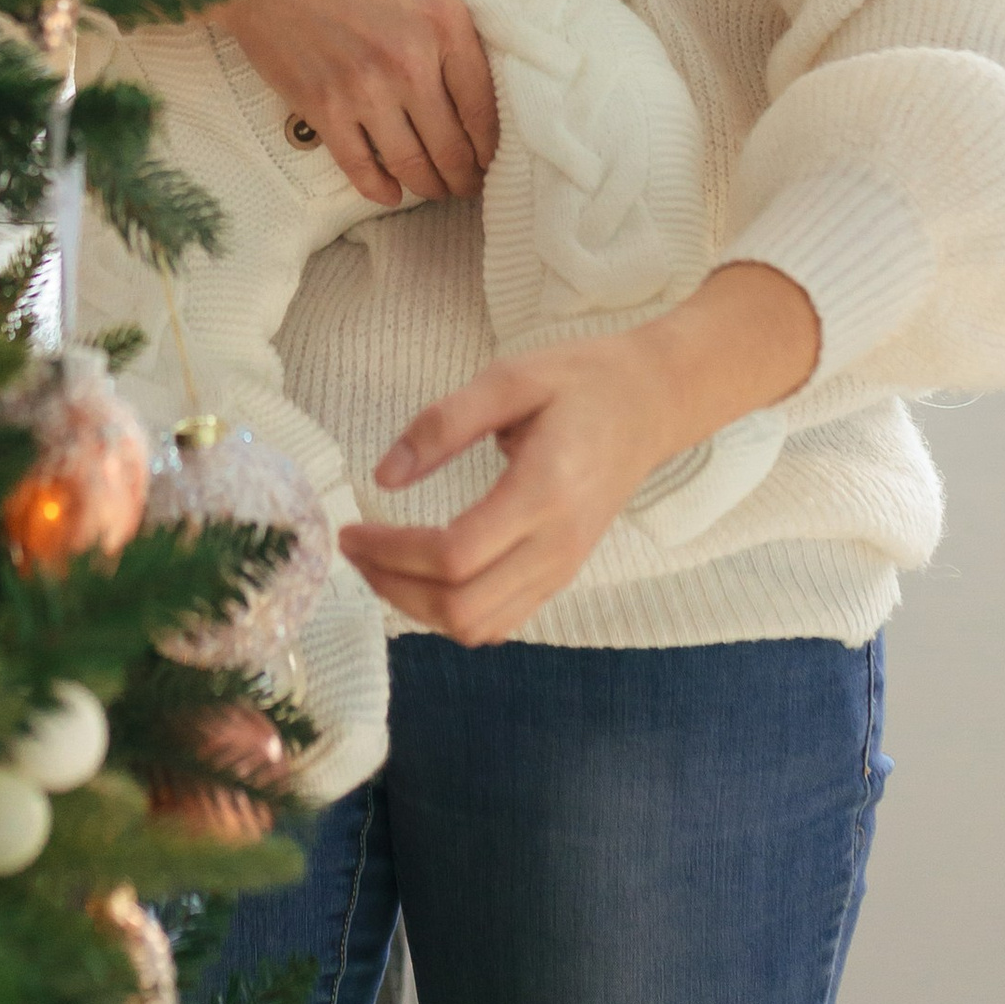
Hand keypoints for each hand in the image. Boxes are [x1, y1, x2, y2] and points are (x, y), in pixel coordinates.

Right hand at [209, 0, 549, 204]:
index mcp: (443, 20)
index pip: (484, 103)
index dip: (494, 140)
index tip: (496, 153)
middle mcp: (409, 63)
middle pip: (452, 144)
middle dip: (466, 174)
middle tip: (471, 184)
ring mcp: (363, 90)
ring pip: (411, 162)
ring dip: (430, 186)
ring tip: (437, 189)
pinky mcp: (320, 106)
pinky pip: (358, 165)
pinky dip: (378, 187)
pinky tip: (388, 191)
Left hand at [341, 263, 820, 642]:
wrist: (652, 402)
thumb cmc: (583, 381)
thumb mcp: (510, 378)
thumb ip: (444, 423)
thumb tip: (384, 476)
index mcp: (545, 492)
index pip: (456, 555)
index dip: (392, 552)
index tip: (351, 529)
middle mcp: (557, 544)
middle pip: (462, 607)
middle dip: (393, 587)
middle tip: (353, 548)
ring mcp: (563, 568)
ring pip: (478, 625)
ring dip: (416, 606)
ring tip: (378, 562)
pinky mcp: (562, 573)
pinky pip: (500, 620)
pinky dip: (449, 611)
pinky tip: (421, 574)